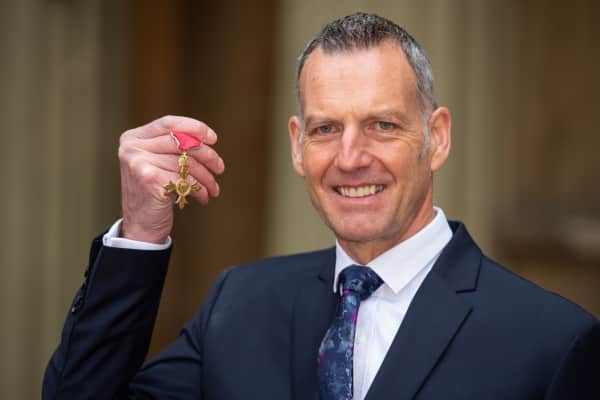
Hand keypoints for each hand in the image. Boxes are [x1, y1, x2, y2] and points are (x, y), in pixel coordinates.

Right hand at [118, 115, 224, 242]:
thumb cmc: (156, 192)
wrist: (141, 226)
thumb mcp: (161, 163)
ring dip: (206, 178)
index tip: (213, 138)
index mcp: (133, 138)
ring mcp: (138, 162)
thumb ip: (175, 147)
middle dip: (207, 155)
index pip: (168, 123)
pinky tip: (202, 197)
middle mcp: (132, 147)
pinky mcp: (148, 178)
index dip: (194, 127)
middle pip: (180, 142)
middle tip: (220, 168)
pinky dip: (198, 189)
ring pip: (185, 163)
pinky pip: (184, 178)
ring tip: (212, 188)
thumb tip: (207, 138)